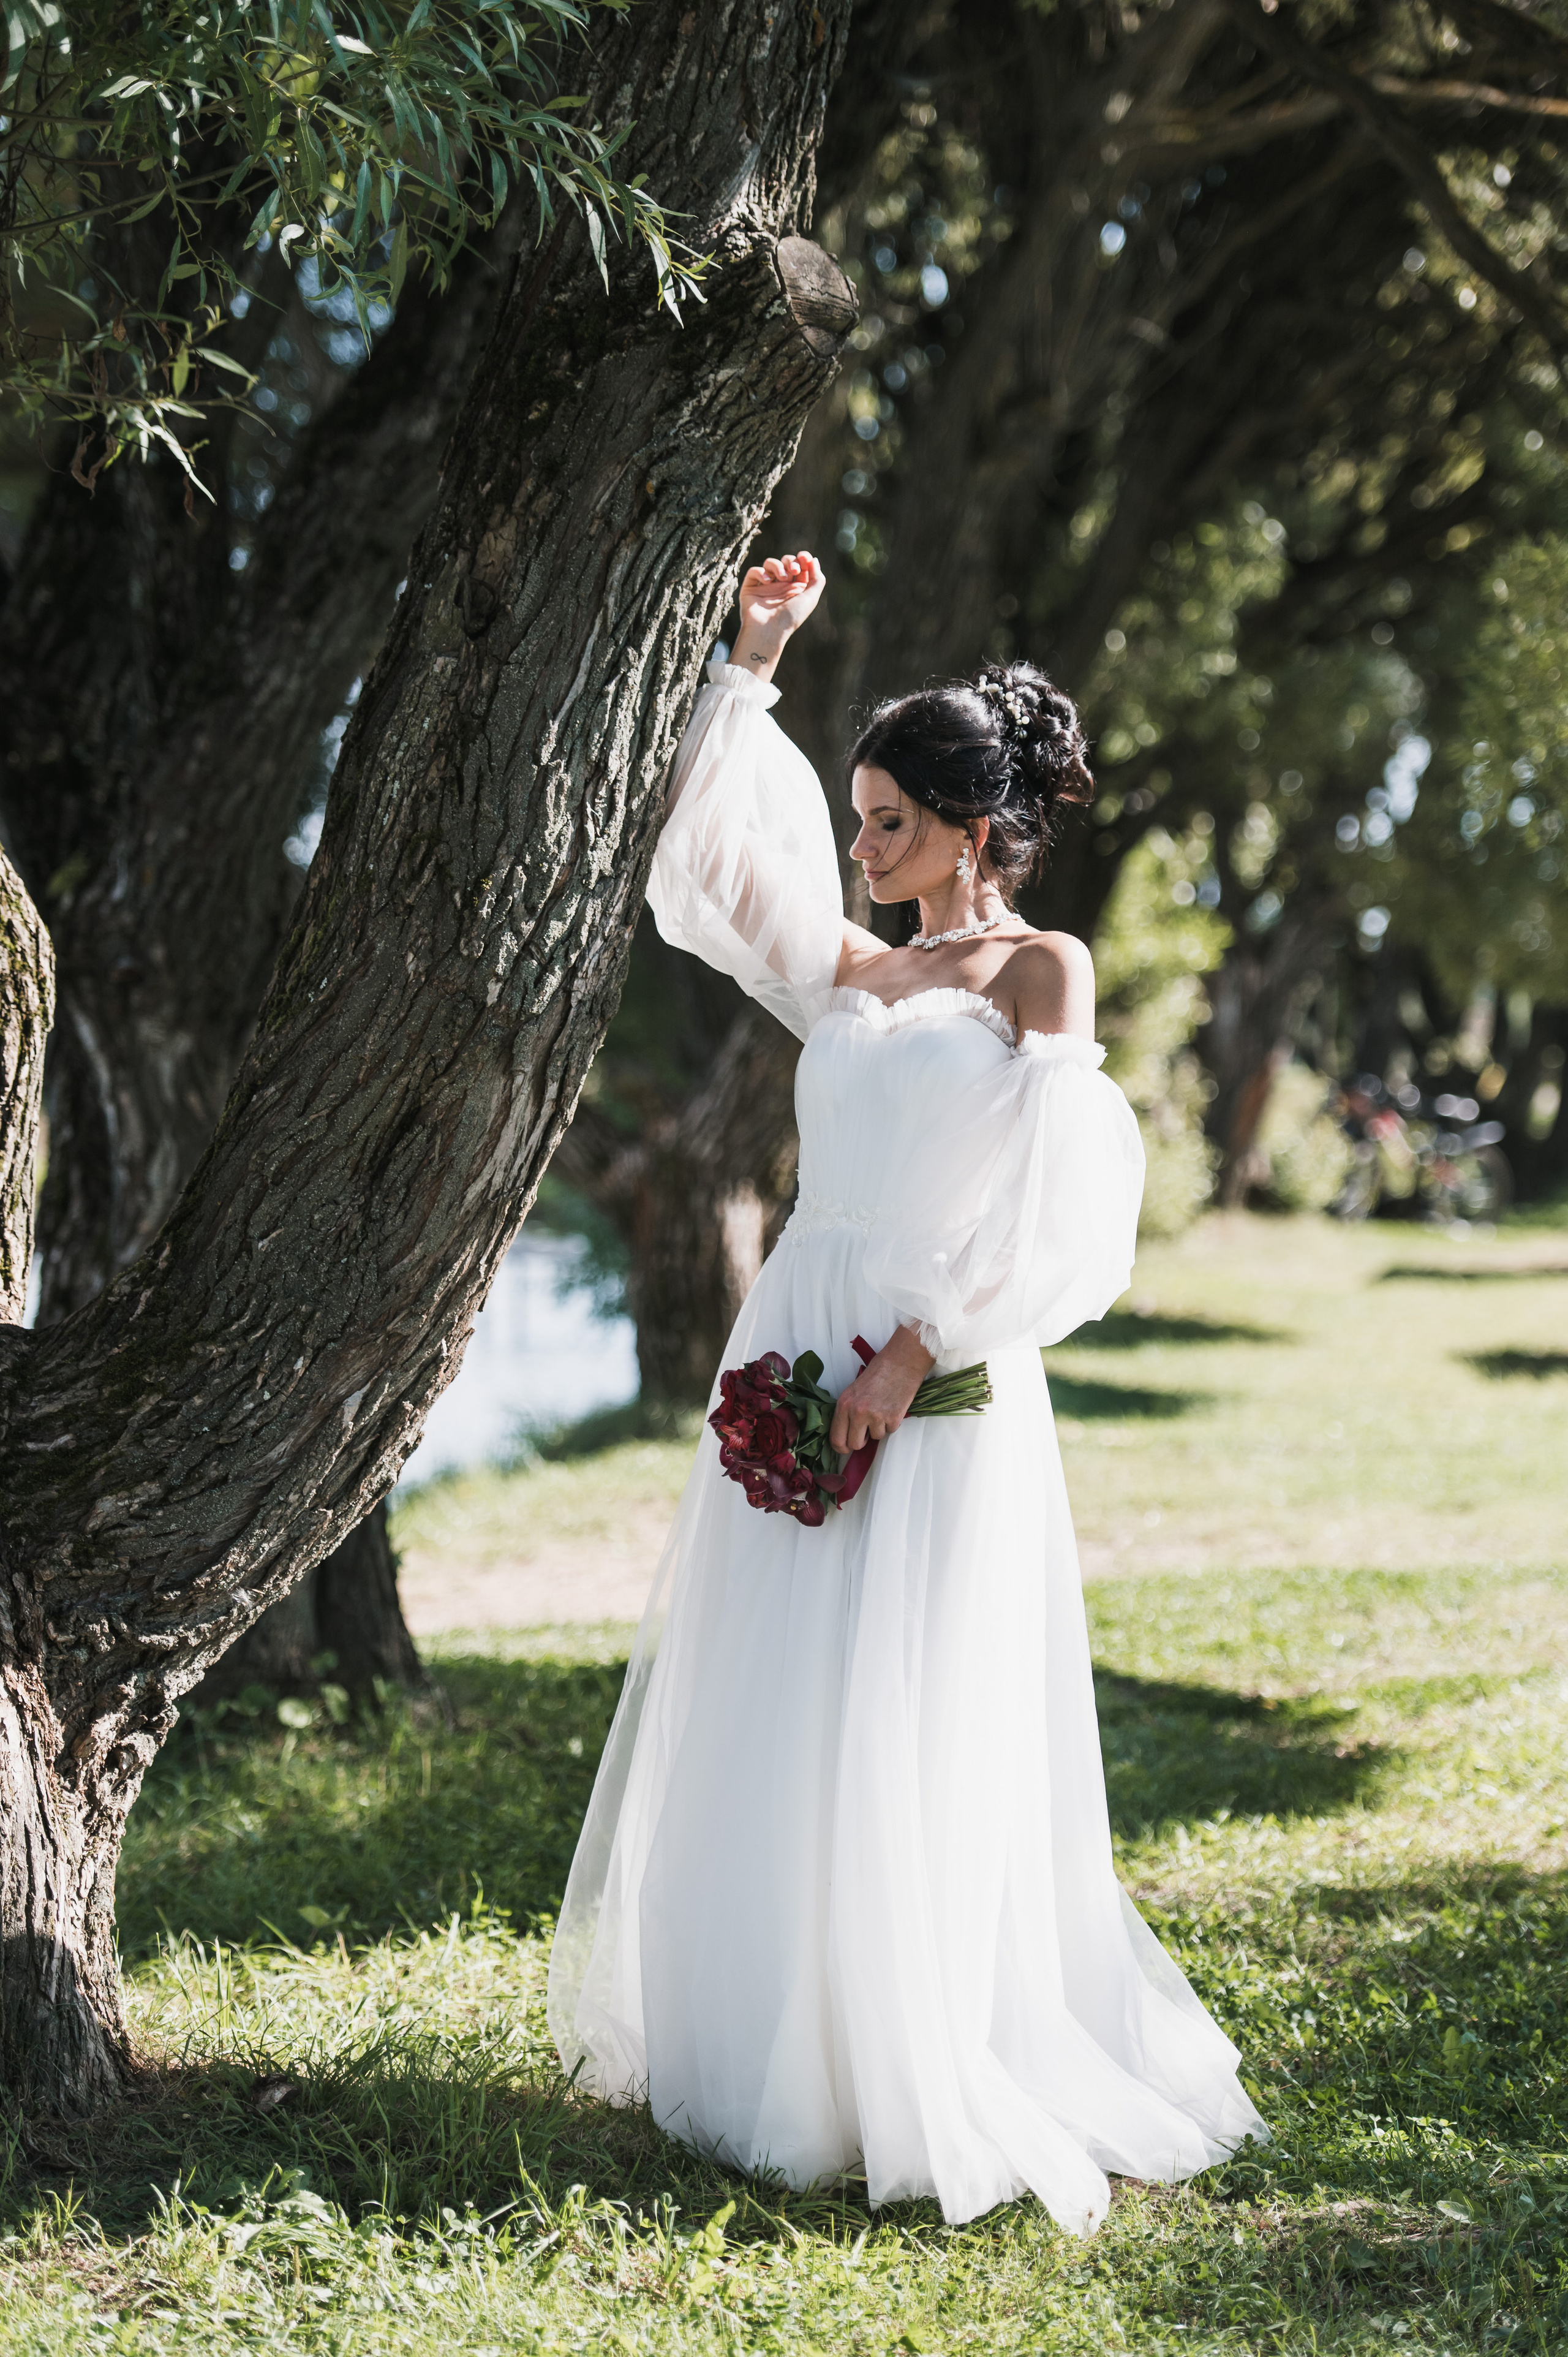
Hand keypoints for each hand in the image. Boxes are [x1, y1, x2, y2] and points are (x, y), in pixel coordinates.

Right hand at [731, 552, 823, 680]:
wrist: (769, 631)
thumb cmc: (790, 617)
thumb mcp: (810, 598)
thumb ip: (817, 579)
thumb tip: (814, 560)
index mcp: (796, 588)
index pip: (800, 565)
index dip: (803, 558)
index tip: (804, 558)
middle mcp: (781, 586)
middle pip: (786, 561)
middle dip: (791, 561)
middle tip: (793, 571)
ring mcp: (766, 586)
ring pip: (770, 563)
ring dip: (777, 565)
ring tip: (782, 578)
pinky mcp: (751, 588)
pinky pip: (754, 571)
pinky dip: (760, 572)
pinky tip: (767, 581)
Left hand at [830, 1324, 934, 1454]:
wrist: (900, 1363)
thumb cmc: (877, 1373)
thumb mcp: (853, 1391)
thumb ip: (848, 1412)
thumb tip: (848, 1434)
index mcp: (844, 1404)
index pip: (836, 1438)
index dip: (842, 1447)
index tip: (846, 1448)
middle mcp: (857, 1412)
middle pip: (854, 1445)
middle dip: (861, 1442)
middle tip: (867, 1432)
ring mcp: (875, 1417)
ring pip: (875, 1438)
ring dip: (879, 1428)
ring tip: (883, 1409)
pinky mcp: (892, 1418)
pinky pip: (890, 1431)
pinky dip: (892, 1423)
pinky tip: (892, 1407)